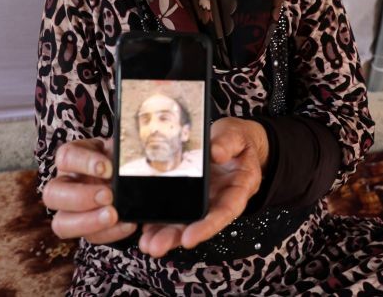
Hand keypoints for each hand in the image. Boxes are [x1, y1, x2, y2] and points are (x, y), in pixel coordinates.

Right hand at [43, 138, 137, 243]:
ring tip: (113, 215)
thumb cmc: (127, 158)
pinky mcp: (88, 229)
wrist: (140, 177)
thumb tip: (129, 156)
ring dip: (86, 222)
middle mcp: (66, 184)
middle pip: (52, 193)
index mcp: (73, 158)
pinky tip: (128, 224)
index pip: (66, 156)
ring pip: (61, 223)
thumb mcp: (125, 149)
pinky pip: (90, 237)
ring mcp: (72, 210)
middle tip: (108, 195)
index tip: (107, 168)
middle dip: (80, 197)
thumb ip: (124, 150)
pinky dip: (109, 233)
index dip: (84, 163)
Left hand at [139, 117, 268, 256]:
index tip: (189, 238)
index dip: (207, 226)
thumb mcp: (237, 136)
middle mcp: (220, 198)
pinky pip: (176, 210)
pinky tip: (144, 227)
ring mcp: (204, 199)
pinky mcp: (190, 195)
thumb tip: (216, 152)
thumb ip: (228, 143)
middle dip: (177, 236)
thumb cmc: (238, 140)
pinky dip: (161, 220)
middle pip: (200, 222)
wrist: (234, 140)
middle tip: (156, 246)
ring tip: (146, 244)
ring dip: (165, 234)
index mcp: (238, 187)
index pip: (225, 211)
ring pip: (186, 221)